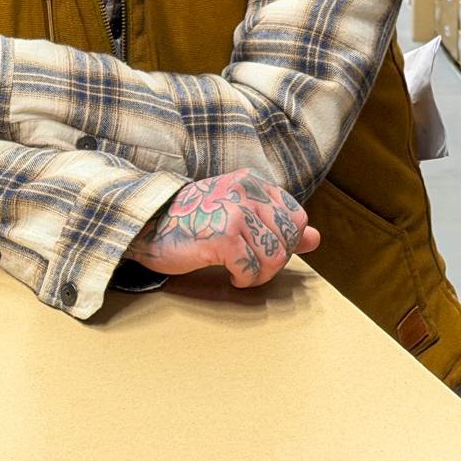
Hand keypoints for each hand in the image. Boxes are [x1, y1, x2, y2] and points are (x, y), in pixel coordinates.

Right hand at [127, 169, 319, 288]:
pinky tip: (229, 275)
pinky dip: (243, 278)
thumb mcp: (236, 214)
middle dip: (273, 261)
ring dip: (259, 274)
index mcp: (251, 182)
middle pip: (287, 239)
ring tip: (240, 273)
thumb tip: (315, 238)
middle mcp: (245, 191)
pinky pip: (251, 269)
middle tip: (249, 265)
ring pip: (273, 257)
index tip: (261, 250)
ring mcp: (234, 211)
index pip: (296, 217)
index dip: (285, 242)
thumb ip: (276, 224)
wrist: (146, 224)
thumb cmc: (190, 222)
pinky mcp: (222, 235)